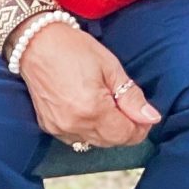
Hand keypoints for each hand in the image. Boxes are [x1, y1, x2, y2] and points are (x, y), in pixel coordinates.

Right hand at [18, 22, 160, 149]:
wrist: (37, 45)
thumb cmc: (76, 50)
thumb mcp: (111, 68)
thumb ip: (132, 97)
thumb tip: (152, 118)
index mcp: (92, 111)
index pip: (124, 135)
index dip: (141, 128)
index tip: (146, 116)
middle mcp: (73, 126)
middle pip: (110, 141)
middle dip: (126, 129)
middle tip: (131, 108)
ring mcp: (58, 129)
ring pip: (94, 142)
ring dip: (109, 131)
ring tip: (112, 105)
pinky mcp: (48, 127)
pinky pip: (76, 138)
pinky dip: (90, 130)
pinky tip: (93, 111)